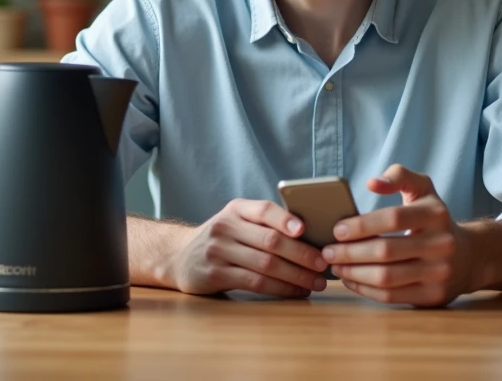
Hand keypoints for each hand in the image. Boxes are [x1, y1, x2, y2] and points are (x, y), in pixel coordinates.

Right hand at [166, 199, 328, 297]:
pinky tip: (296, 291)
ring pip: (265, 265)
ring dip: (296, 275)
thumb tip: (311, 235)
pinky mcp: (215, 275)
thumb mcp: (236, 221)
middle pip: (270, 241)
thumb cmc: (222, 238)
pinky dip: (280, 288)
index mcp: (236, 209)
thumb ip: (264, 223)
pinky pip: (255, 283)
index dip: (285, 219)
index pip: (263, 210)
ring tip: (316, 282)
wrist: (178, 256)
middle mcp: (225, 227)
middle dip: (301, 254)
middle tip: (322, 264)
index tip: (305, 229)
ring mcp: (218, 251)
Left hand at [324, 165, 471, 307]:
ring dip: (354, 273)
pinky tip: (351, 280)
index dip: (361, 225)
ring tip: (335, 266)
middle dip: (350, 253)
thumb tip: (372, 183)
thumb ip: (399, 175)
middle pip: (386, 251)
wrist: (469, 257)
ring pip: (387, 278)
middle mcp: (442, 244)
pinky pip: (392, 296)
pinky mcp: (433, 296)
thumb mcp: (423, 189)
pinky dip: (365, 290)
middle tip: (327, 252)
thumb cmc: (434, 219)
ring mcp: (439, 273)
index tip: (336, 230)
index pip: (393, 219)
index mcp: (435, 214)